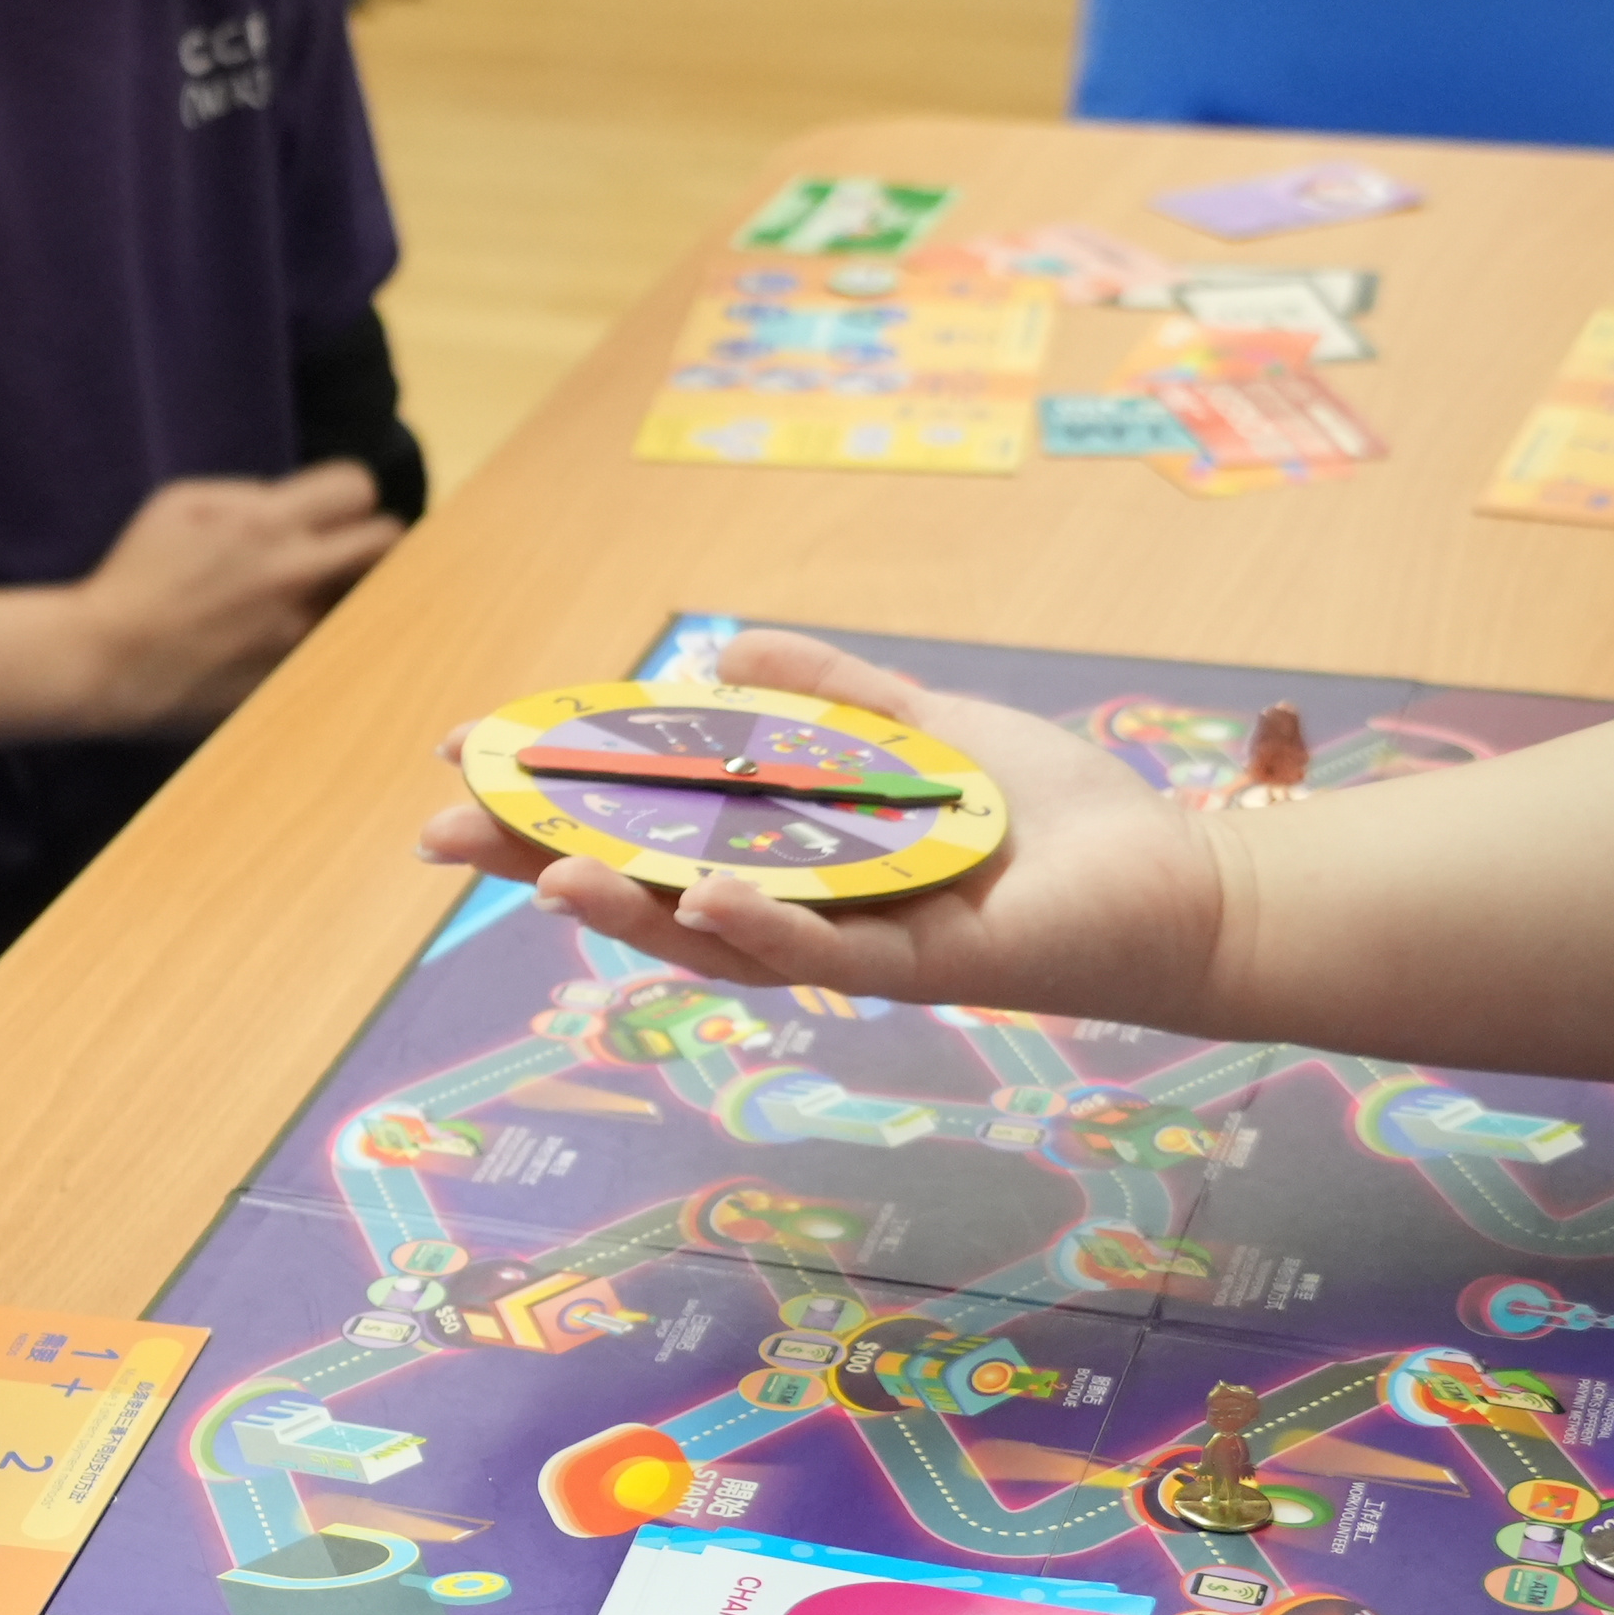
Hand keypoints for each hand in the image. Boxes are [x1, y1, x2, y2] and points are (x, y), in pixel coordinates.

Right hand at [73, 462, 407, 736]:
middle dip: (371, 541)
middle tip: (347, 552)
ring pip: (373, 602)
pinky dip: (329, 640)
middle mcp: (295, 575)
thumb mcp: (179, 503)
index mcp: (266, 524)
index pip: (358, 489)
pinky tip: (291, 640)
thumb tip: (294, 505)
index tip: (334, 512)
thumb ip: (248, 493)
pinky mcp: (294, 677)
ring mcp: (299, 633)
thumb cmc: (136, 575)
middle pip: (387, 544)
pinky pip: (340, 650)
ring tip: (317, 599)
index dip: (348, 496)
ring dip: (352, 594)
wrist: (105, 660)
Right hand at [411, 628, 1233, 1023]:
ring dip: (623, 909)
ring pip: (712, 935)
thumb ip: (827, 691)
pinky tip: (704, 896)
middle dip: (536, 860)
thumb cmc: (1049, 814)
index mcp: (784, 845)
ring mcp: (852, 941)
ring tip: (541, 877)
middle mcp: (798, 902)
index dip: (552, 792)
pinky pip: (824, 957)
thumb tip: (718, 645)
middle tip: (439, 833)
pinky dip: (761, 928)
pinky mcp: (921, 968)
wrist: (1175, 880)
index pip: (643, 820)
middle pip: (642, 885)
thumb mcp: (922, 724)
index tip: (461, 755)